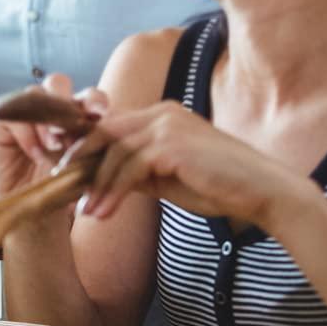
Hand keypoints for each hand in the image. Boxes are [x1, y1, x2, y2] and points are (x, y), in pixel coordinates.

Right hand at [0, 76, 108, 198]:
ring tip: (55, 146)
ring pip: (34, 94)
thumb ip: (95, 157)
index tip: (101, 113)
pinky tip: (36, 154)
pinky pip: (13, 116)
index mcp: (77, 117)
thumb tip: (106, 141)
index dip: (95, 99)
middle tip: (73, 124)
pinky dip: (27, 133)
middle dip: (66, 100)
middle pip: (58, 83)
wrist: (31, 215)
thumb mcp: (85, 177)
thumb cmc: (62, 194)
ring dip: (47, 119)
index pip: (88, 97)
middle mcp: (50, 111)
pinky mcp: (4, 127)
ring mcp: (26, 116)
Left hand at [73, 101, 297, 225]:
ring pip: (114, 152)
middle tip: (64, 186)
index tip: (68, 172)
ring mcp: (167, 126)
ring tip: (86, 213)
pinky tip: (104, 213)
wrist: (262, 193)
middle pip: (105, 130)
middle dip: (81, 159)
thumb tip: (104, 180)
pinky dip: (112, 191)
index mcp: (162, 115)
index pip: (112, 124)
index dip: (87, 146)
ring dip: (96, 184)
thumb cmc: (219, 186)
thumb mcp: (168, 177)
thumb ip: (138, 171)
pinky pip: (129, 168)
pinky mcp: (171, 146)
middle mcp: (162, 112)